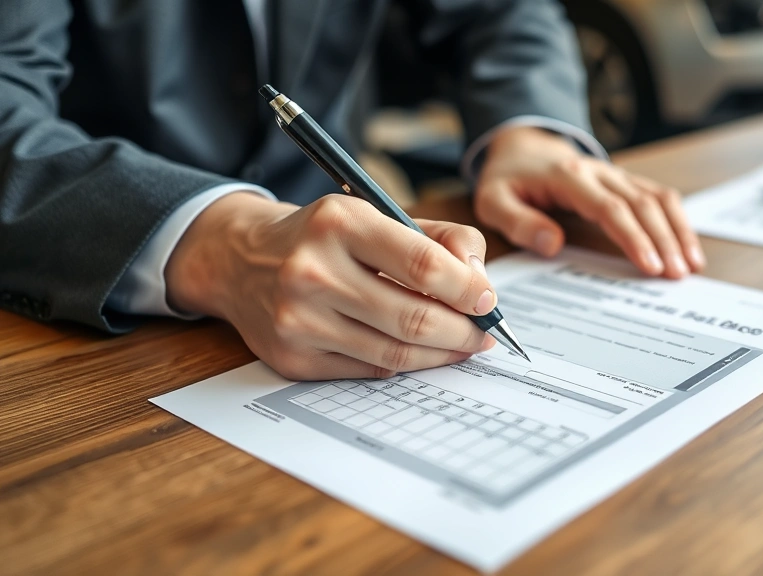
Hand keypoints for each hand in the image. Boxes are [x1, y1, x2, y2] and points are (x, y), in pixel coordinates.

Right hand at [165, 192, 496, 380]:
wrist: (240, 260)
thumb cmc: (325, 237)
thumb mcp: (377, 215)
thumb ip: (441, 240)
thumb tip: (481, 285)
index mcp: (339, 222)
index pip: (423, 264)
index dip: (467, 289)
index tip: (488, 301)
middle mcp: (313, 270)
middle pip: (414, 318)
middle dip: (463, 332)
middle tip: (483, 336)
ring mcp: (298, 319)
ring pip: (395, 354)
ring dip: (440, 355)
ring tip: (460, 346)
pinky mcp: (292, 358)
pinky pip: (369, 371)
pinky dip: (402, 365)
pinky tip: (416, 353)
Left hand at [474, 127, 704, 277]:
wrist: (521, 147)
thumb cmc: (508, 179)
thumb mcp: (493, 200)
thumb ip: (518, 222)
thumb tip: (552, 244)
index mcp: (568, 177)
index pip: (609, 208)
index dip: (633, 237)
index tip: (650, 265)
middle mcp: (599, 171)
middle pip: (642, 204)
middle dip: (664, 240)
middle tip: (677, 274)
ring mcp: (616, 175)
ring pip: (658, 197)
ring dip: (678, 230)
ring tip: (691, 265)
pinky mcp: (626, 181)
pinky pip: (660, 196)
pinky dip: (677, 220)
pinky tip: (688, 247)